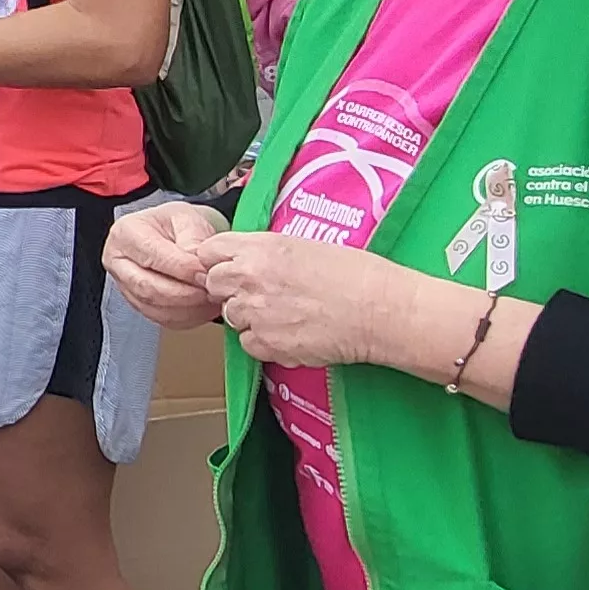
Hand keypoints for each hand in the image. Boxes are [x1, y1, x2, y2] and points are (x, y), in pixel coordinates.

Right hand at [101, 202, 232, 330]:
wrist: (176, 235)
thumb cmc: (178, 224)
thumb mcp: (188, 218)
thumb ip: (193, 239)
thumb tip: (199, 266)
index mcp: (126, 233)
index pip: (152, 257)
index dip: (182, 269)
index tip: (207, 273)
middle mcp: (118, 261)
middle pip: (148, 287)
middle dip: (185, 294)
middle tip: (211, 290)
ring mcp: (125, 286)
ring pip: (155, 307)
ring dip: (188, 308)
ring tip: (211, 298)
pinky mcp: (139, 304)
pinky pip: (161, 318)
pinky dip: (187, 316)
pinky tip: (204, 306)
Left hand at [195, 229, 446, 369]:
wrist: (379, 309)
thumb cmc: (355, 274)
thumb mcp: (304, 245)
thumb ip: (266, 252)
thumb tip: (247, 259)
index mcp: (260, 248)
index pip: (209, 251)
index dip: (218, 260)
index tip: (228, 266)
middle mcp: (249, 278)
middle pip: (213, 284)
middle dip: (229, 289)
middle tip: (259, 293)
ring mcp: (255, 313)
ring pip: (231, 316)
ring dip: (249, 316)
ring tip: (284, 313)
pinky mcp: (266, 344)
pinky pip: (248, 344)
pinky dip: (264, 341)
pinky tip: (290, 333)